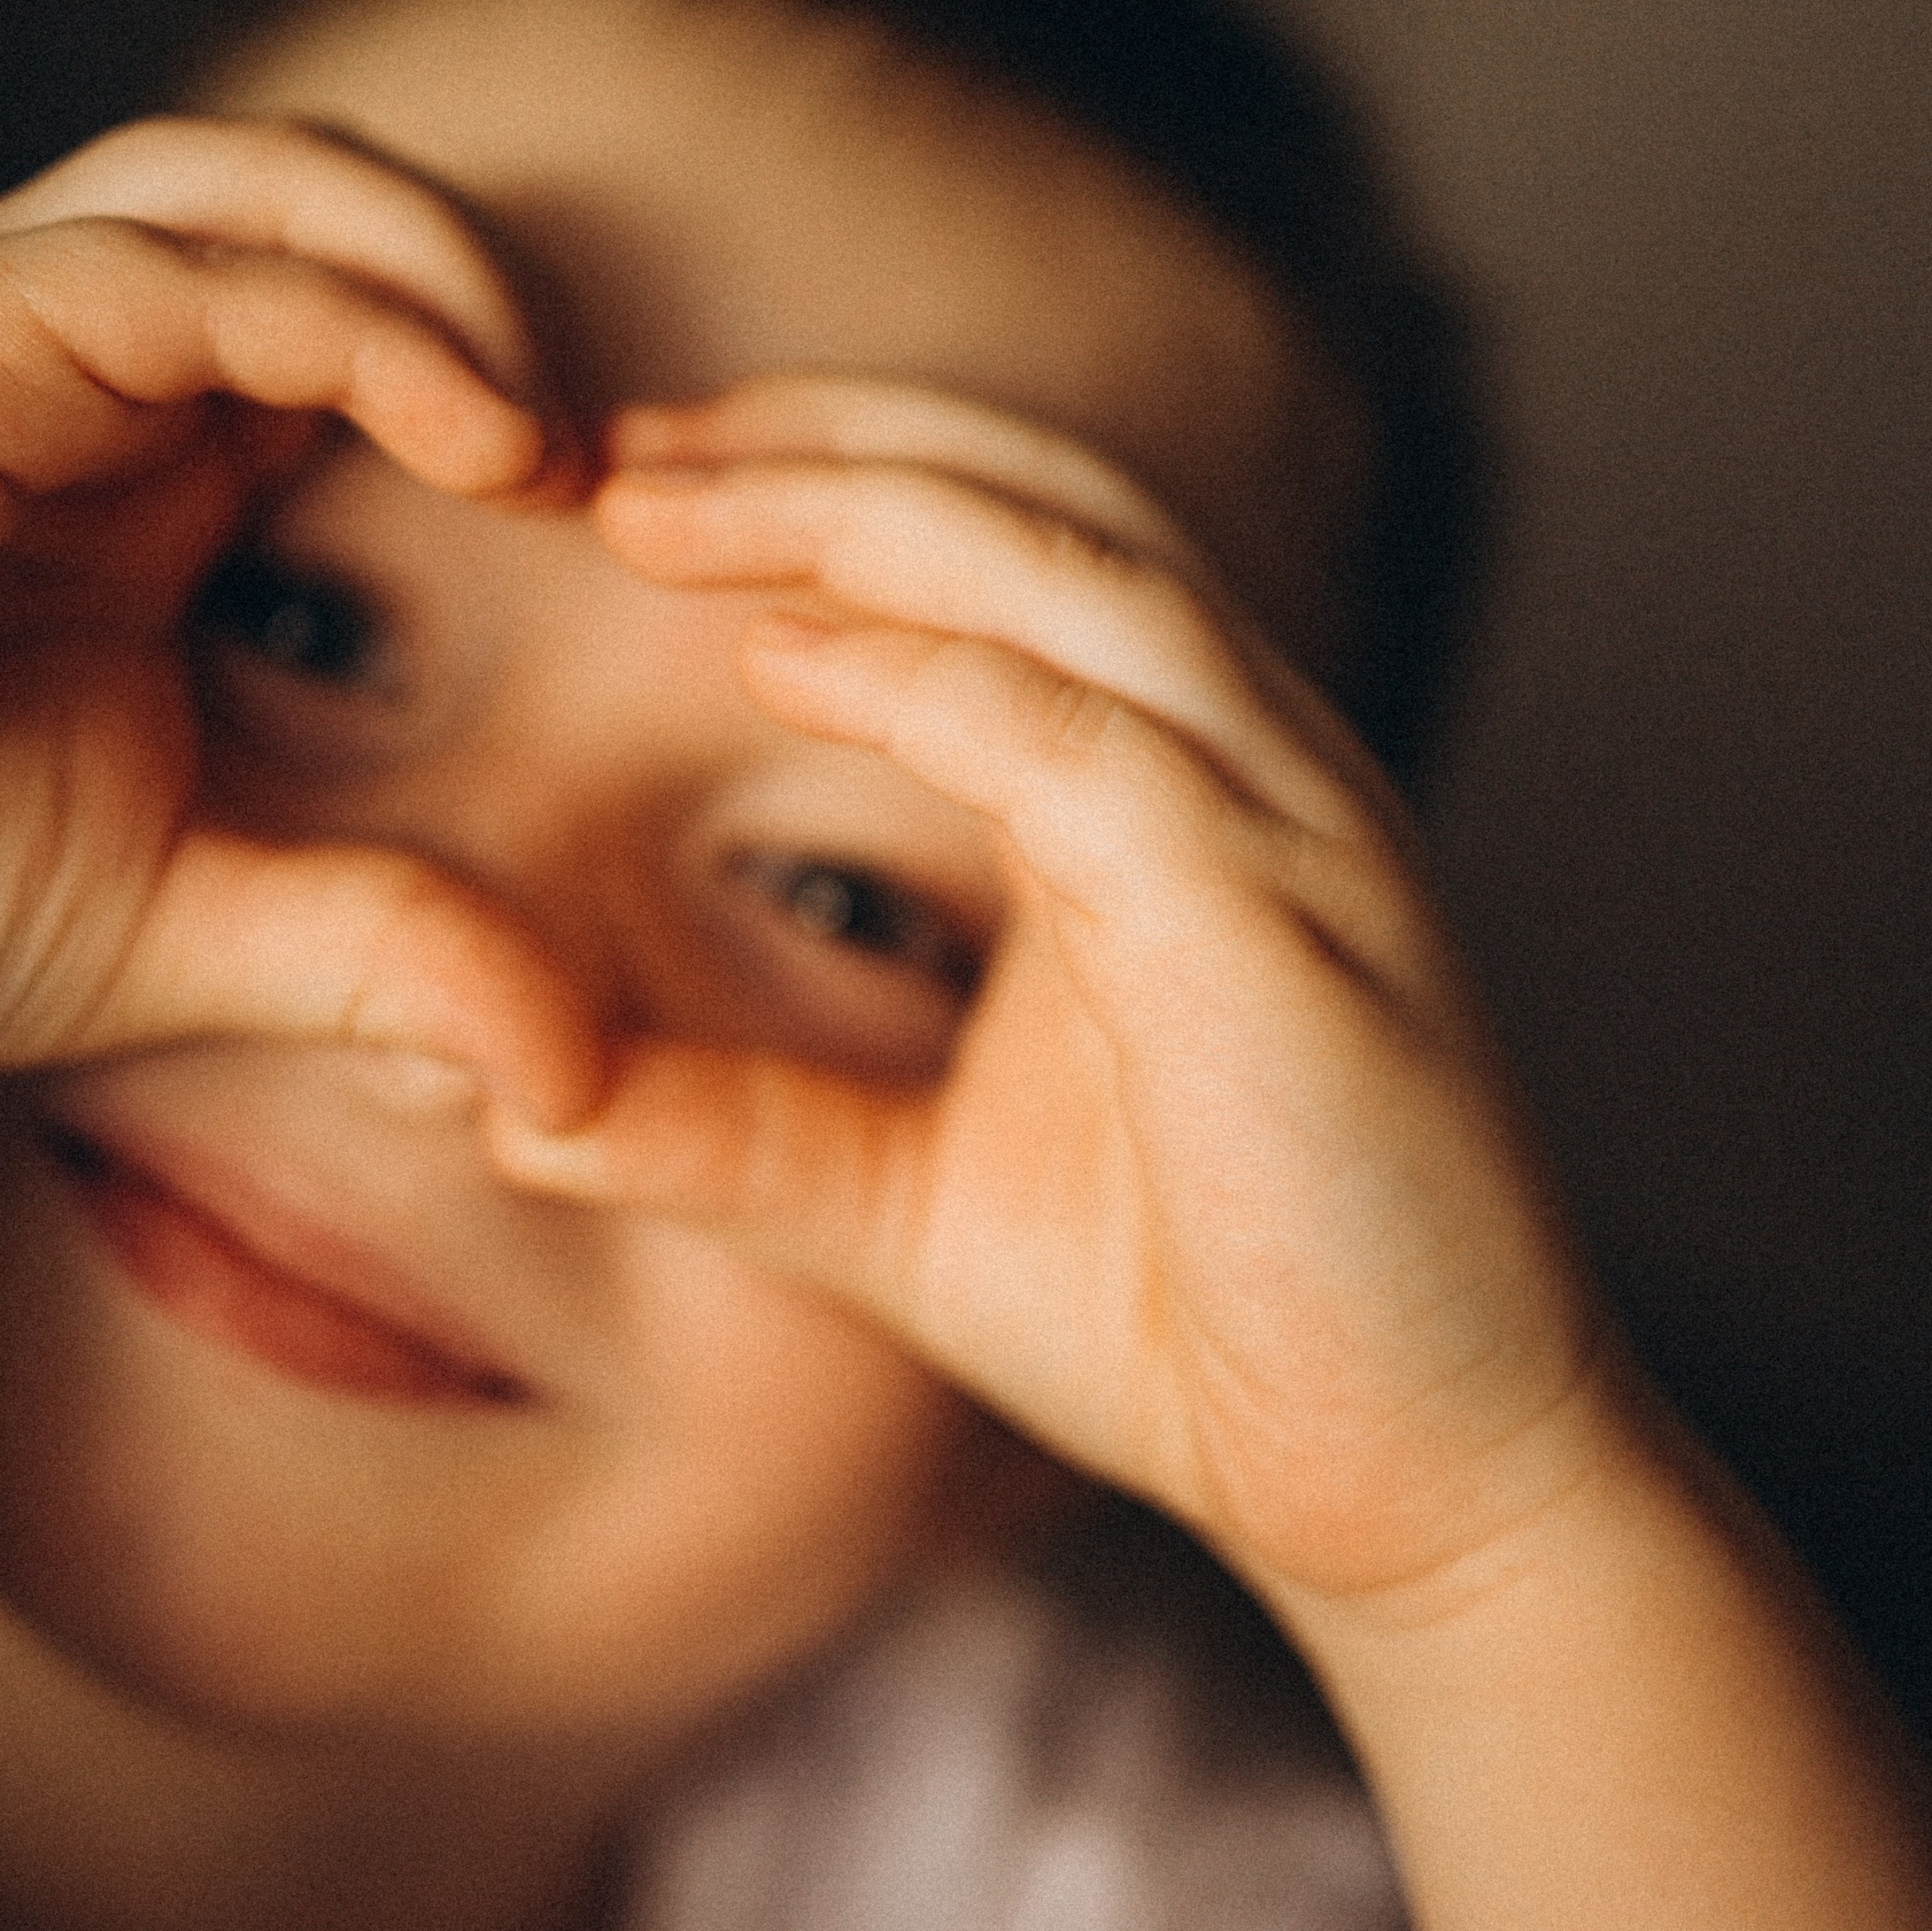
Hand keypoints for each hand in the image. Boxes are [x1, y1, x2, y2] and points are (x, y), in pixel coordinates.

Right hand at [0, 120, 600, 1120]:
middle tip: (599, 452)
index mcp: (128, 465)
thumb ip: (394, 954)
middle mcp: (65, 371)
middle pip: (318, 202)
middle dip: (488, 289)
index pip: (344, 317)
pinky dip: (355, 321)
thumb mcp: (199, 923)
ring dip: (441, 275)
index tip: (605, 515)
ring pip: (257, 184)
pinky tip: (472, 437)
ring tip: (542, 434)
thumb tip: (573, 1077)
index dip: (495, 375)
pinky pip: (183, 268)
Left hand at [492, 375, 1618, 1610]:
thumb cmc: (1197, 1324)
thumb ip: (735, 1133)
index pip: (1006, 550)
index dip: (816, 487)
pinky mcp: (1287, 938)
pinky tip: (784, 660)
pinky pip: (1100, 756)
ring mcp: (1286, 836)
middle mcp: (1246, 769)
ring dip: (859, 510)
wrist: (1419, 1488)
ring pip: (1079, 576)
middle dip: (817, 443)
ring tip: (664, 498)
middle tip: (612, 443)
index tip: (622, 486)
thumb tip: (512, 1102)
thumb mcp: (911, 1206)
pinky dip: (939, 684)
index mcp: (1174, 793)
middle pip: (1039, 499)